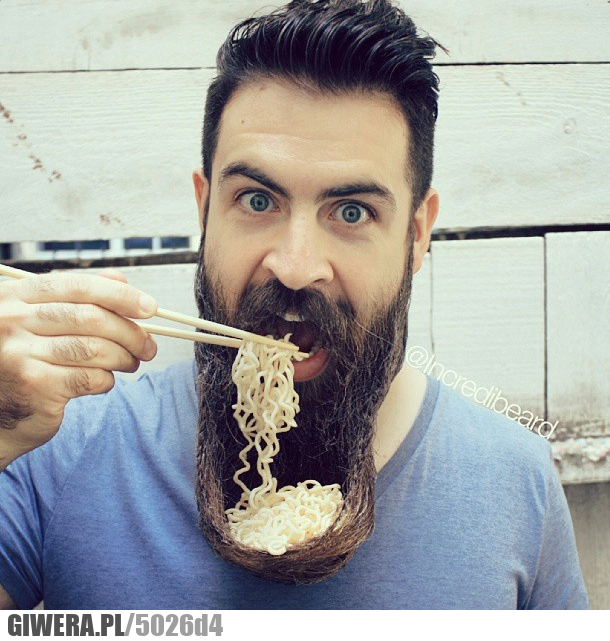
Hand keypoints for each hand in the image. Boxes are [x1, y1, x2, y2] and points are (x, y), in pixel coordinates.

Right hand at [0, 269, 157, 469]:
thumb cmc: (22, 362)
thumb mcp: (38, 320)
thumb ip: (76, 297)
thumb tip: (121, 280)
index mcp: (14, 297)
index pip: (77, 285)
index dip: (119, 294)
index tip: (149, 307)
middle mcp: (11, 321)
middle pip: (91, 317)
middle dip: (131, 332)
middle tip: (149, 346)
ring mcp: (19, 354)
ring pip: (95, 348)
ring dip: (124, 357)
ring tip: (132, 363)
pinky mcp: (34, 386)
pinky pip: (90, 377)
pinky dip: (107, 380)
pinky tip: (104, 381)